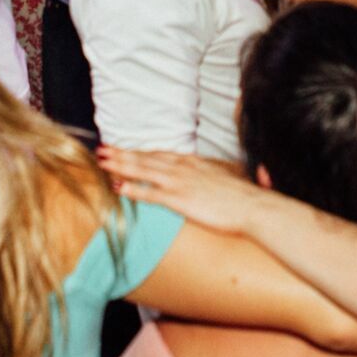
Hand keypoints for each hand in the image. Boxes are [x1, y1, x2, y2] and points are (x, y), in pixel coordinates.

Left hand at [97, 146, 262, 235]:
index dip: (141, 152)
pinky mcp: (180, 200)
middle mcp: (184, 168)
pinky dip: (133, 189)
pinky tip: (118, 187)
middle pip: (147, 158)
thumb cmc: (246, 195)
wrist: (254, 207)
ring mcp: (180, 183)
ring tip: (102, 162)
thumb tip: (221, 168)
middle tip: (102, 150)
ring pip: (144, 171)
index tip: (124, 149)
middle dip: (123, 154)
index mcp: (194, 162)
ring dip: (121, 165)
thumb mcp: (232, 176)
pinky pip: (151, 194)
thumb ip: (222, 171)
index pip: (161, 154)